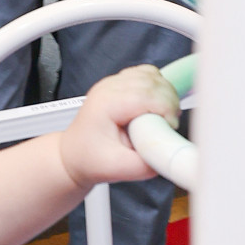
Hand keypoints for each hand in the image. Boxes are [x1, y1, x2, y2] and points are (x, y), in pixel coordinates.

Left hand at [58, 66, 180, 192]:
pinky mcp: (120, 83)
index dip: (166, 109)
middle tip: (169, 125)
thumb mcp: (119, 170)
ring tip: (164, 116)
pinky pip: (146, 74)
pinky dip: (158, 86)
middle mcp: (108, 87)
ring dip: (165, 93)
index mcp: (106, 104)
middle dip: (169, 102)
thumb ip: (147, 163)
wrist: (75, 154)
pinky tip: (157, 105)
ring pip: (151, 74)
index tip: (170, 127)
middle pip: (152, 81)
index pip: (146, 94)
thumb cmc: (90, 159)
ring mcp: (113, 82)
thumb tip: (170, 153)